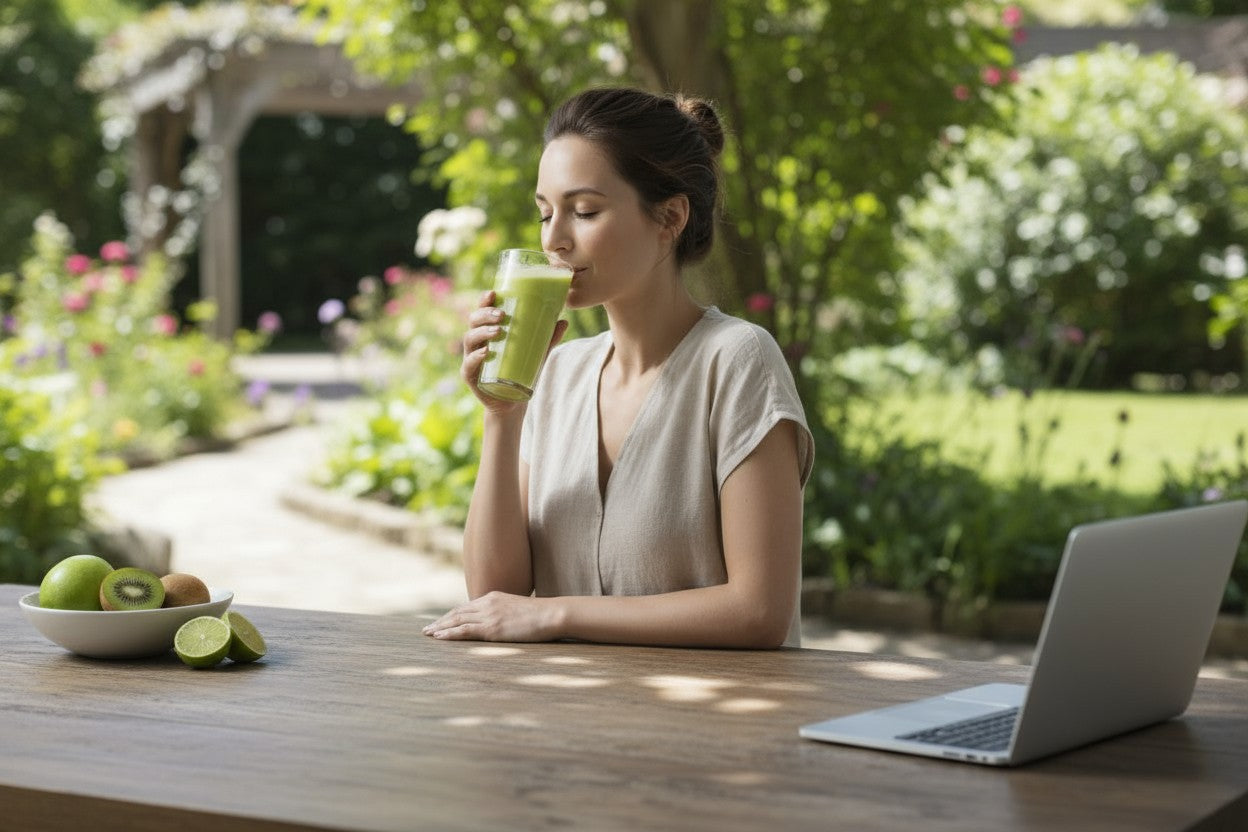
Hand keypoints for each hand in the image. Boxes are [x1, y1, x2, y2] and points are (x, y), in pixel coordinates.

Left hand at [422, 591, 563, 642]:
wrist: (551, 614)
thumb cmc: (542, 615)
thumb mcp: (520, 610)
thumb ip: (507, 613)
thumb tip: (504, 623)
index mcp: (494, 597)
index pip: (467, 607)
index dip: (452, 615)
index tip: (441, 622)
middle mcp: (488, 603)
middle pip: (458, 612)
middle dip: (441, 621)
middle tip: (427, 629)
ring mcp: (489, 615)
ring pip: (457, 620)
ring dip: (440, 627)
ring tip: (427, 634)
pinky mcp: (492, 628)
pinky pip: (464, 631)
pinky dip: (449, 634)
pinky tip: (438, 637)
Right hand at [461, 290, 567, 413]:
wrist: (512, 402)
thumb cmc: (522, 372)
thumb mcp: (537, 354)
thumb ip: (548, 339)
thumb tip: (564, 321)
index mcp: (488, 332)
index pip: (483, 311)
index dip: (484, 300)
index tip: (493, 292)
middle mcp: (477, 342)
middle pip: (473, 321)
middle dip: (485, 314)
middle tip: (501, 314)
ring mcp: (471, 359)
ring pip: (470, 339)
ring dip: (483, 332)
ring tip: (499, 331)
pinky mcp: (470, 377)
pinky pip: (468, 364)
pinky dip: (476, 357)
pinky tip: (486, 352)